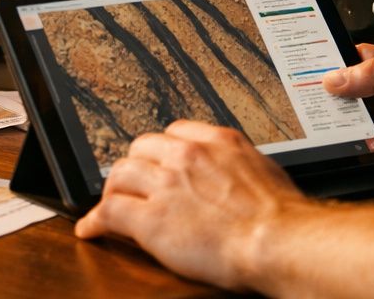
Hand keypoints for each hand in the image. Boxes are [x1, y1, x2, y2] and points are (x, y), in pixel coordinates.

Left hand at [74, 120, 308, 290]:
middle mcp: (187, 155)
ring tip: (114, 205)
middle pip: (142, 148)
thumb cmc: (282, 218)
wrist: (279, 241)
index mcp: (217, 141)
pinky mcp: (151, 218)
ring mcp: (166, 184)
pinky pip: (109, 211)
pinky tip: (92, 229)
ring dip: (115, 191)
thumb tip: (238, 176)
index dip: (163, 151)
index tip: (160, 164)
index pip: (174, 131)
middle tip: (136, 186)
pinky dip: (96, 220)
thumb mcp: (265, 172)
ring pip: (120, 174)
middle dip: (137, 167)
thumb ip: (241, 167)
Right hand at [324, 45, 373, 184]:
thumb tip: (339, 75)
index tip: (311, 69)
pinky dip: (371, 154)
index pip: (365, 59)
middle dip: (340, 99)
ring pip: (371, 125)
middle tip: (314, 105)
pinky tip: (362, 154)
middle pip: (364, 94)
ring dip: (354, 129)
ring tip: (332, 131)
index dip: (338, 62)